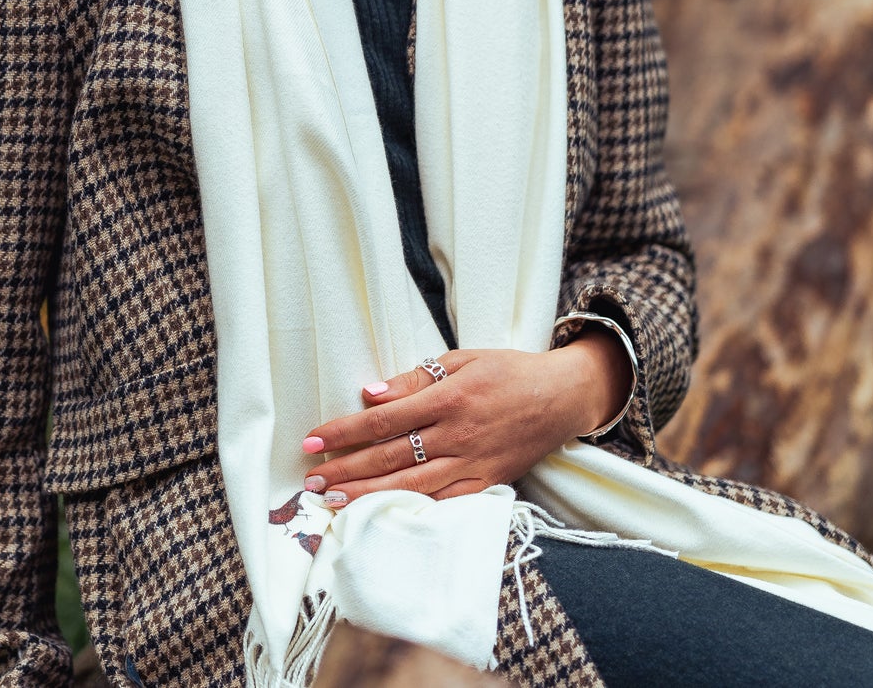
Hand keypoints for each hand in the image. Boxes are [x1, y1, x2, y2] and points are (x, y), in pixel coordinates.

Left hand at [300, 336, 630, 504]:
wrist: (561, 397)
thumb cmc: (508, 371)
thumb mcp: (461, 360)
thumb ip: (414, 379)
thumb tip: (370, 395)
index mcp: (447, 399)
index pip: (383, 420)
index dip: (344, 431)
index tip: (313, 439)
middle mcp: (456, 435)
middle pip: (390, 457)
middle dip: (346, 468)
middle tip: (311, 479)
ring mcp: (472, 463)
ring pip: (410, 484)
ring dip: (368, 494)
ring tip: (333, 501)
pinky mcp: (486, 483)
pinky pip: (443, 500)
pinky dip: (411, 507)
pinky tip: (383, 512)